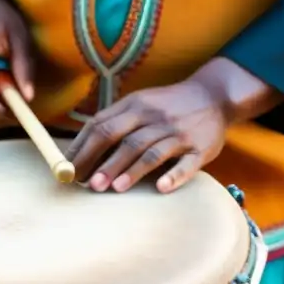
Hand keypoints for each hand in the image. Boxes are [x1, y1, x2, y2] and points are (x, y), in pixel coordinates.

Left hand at [65, 77, 231, 194]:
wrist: (214, 95)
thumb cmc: (168, 106)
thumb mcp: (140, 103)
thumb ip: (113, 121)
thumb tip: (78, 149)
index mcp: (136, 105)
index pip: (102, 125)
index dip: (84, 148)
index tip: (69, 169)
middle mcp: (155, 117)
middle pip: (124, 139)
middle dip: (104, 162)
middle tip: (87, 184)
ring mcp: (179, 133)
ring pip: (151, 152)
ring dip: (132, 170)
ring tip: (115, 188)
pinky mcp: (200, 148)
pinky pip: (187, 164)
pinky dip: (174, 175)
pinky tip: (161, 187)